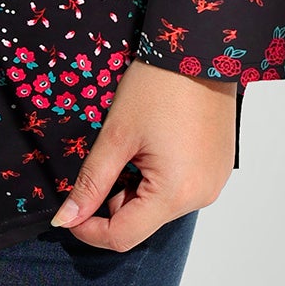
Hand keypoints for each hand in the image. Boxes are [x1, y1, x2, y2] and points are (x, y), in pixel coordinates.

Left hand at [50, 59, 236, 250]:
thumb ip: (91, 182)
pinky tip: (155, 142)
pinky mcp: (218, 168)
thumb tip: (66, 219)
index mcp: (175, 194)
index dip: (89, 229)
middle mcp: (201, 197)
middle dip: (116, 198)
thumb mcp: (116, 135)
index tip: (70, 209)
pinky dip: (160, 176)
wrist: (199, 49)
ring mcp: (214, 183)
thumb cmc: (157, 86)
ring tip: (134, 144)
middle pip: (143, 220)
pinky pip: (181, 188)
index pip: (123, 236)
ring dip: (138, 186)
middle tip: (109, 156)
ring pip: (160, 204)